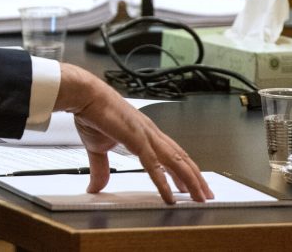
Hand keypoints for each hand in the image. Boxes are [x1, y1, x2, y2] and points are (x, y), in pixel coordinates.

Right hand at [55, 63, 214, 203]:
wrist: (85, 96)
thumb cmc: (92, 113)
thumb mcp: (97, 147)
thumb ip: (100, 168)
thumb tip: (95, 186)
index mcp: (145, 132)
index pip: (172, 153)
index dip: (184, 170)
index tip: (191, 184)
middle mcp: (151, 133)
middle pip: (181, 158)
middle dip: (195, 178)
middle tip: (205, 195)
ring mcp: (146, 136)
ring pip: (176, 162)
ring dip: (190, 180)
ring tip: (199, 197)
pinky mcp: (137, 140)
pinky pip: (154, 165)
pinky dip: (163, 182)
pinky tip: (169, 196)